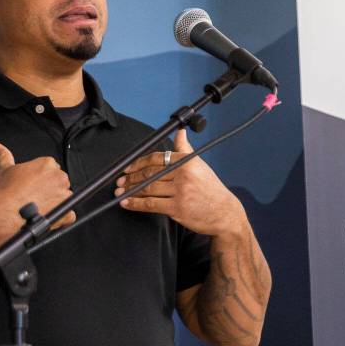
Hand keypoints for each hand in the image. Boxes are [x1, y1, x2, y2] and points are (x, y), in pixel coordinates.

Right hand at [0, 142, 74, 229]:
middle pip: (59, 182)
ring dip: (56, 202)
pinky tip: (48, 216)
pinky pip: (69, 216)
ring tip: (40, 206)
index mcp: (48, 165)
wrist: (6, 212)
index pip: (51, 168)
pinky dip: (62, 218)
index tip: (35, 184)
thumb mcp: (4, 170)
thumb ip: (2, 155)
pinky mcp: (66, 212)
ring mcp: (64, 195)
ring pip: (64, 198)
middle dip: (50, 188)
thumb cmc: (7, 192)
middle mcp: (59, 178)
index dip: (42, 177)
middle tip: (36, 195)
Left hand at [115, 129, 244, 235]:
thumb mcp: (200, 165)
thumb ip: (185, 149)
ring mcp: (180, 192)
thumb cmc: (211, 189)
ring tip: (120, 192)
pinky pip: (151, 205)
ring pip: (148, 189)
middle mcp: (184, 175)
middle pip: (150, 174)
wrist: (224, 213)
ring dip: (130, 190)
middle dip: (131, 177)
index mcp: (187, 161)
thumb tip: (180, 132)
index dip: (139, 163)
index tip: (128, 168)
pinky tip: (127, 203)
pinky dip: (136, 204)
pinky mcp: (177, 209)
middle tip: (120, 181)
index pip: (157, 158)